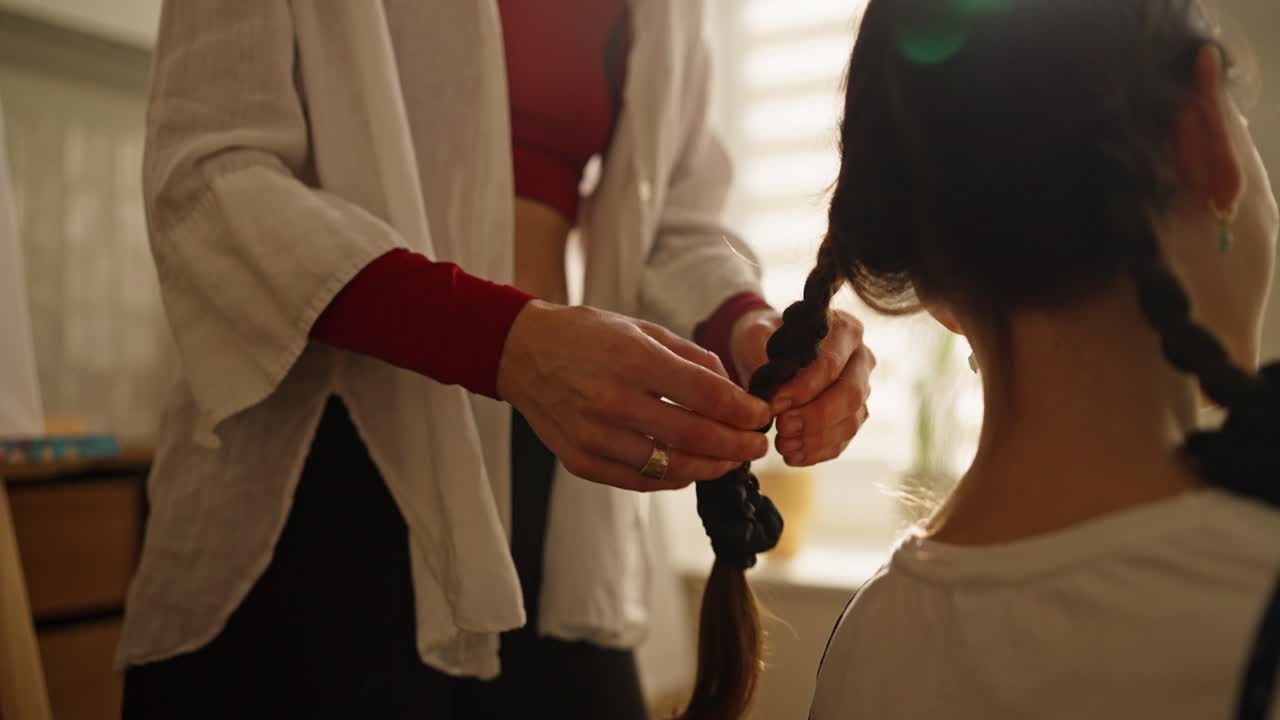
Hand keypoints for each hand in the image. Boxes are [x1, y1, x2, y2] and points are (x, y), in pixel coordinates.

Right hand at [497, 301, 771, 490]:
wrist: (521, 353)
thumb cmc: (587, 336)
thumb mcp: (642, 329)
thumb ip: (692, 359)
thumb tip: (733, 393)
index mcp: (634, 360)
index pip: (708, 396)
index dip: (743, 412)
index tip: (761, 416)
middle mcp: (614, 400)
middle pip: (696, 437)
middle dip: (737, 446)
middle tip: (756, 446)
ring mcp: (595, 435)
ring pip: (671, 467)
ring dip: (711, 468)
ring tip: (729, 462)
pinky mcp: (581, 460)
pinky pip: (640, 480)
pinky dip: (672, 478)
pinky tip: (690, 469)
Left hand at [731, 308, 874, 465]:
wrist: (768, 347)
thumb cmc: (765, 336)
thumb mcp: (758, 334)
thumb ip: (764, 357)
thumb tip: (771, 394)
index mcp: (844, 330)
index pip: (830, 364)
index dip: (803, 389)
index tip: (774, 404)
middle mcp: (861, 359)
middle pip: (849, 395)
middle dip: (814, 418)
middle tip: (782, 429)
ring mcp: (861, 390)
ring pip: (850, 422)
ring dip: (815, 440)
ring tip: (783, 446)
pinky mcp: (853, 416)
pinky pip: (843, 440)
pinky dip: (817, 452)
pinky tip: (793, 456)